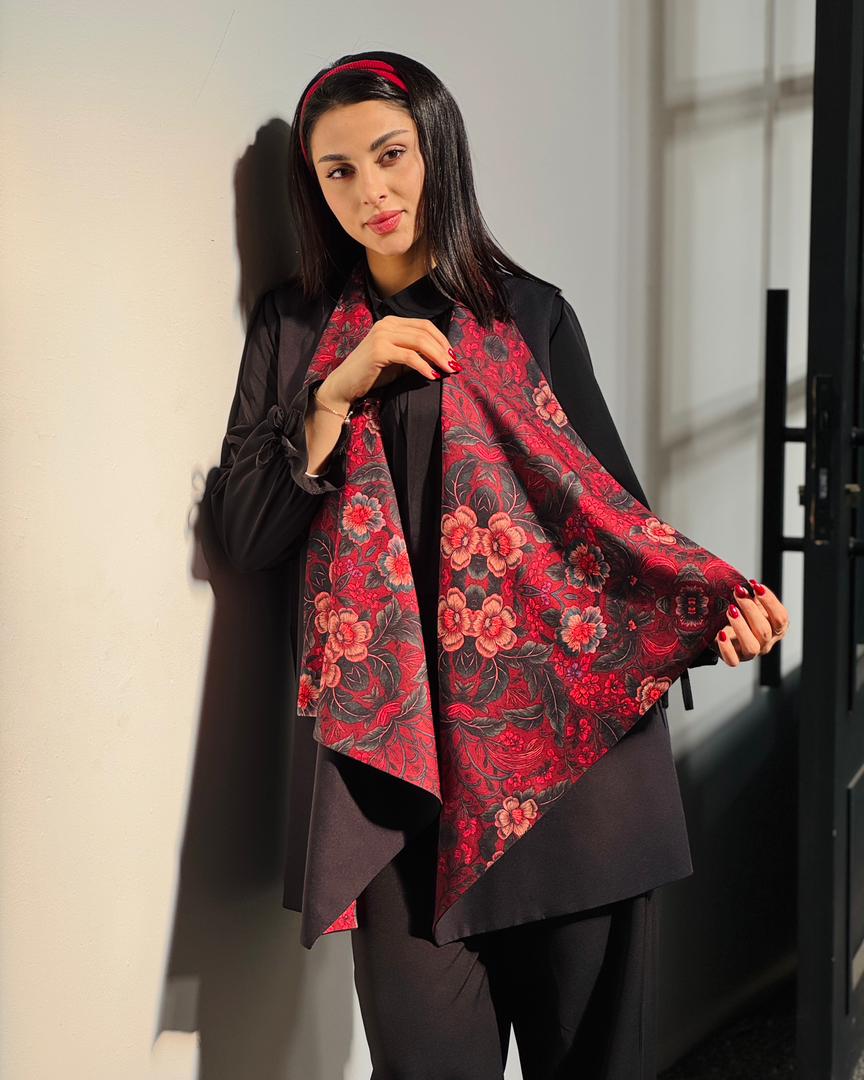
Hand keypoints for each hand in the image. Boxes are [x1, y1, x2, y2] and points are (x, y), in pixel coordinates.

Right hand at [318, 314, 459, 408]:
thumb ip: (416, 354)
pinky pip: (409, 357)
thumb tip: (442, 358)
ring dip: (437, 357)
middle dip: (443, 349)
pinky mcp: (379, 350)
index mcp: (392, 322)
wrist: (345, 385)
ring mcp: (382, 335)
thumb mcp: (398, 360)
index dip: (442, 340)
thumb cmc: (371, 374)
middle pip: (425, 332)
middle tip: (454, 365)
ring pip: (420, 342)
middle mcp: (387, 324)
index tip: (452, 356)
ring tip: (447, 371)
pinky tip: (431, 376)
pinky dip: (424, 367)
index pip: (424, 325)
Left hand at [714, 580, 789, 666]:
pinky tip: (721, 633)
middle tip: (737, 592)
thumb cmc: (742, 616)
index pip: (781, 618)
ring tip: (730, 610)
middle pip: (765, 630)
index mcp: (775, 629)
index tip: (756, 586)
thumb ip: (754, 597)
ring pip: (751, 647)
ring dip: (740, 627)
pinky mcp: (734, 659)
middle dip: (750, 608)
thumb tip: (751, 585)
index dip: (770, 601)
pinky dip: (726, 647)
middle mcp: (766, 643)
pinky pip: (733, 660)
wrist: (724, 630)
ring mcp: (750, 653)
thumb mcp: (751, 605)